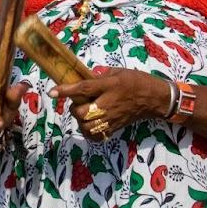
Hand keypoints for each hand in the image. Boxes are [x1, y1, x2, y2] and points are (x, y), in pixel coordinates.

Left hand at [51, 67, 170, 140]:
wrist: (155, 98)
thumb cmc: (137, 81)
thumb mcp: (118, 72)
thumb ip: (100, 76)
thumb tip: (85, 78)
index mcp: (109, 86)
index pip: (84, 89)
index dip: (66, 91)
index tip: (52, 92)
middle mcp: (108, 104)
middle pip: (82, 112)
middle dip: (75, 109)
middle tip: (78, 103)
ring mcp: (111, 118)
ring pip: (87, 126)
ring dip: (81, 121)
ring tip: (84, 114)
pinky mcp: (115, 127)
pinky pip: (96, 135)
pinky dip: (89, 132)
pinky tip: (90, 125)